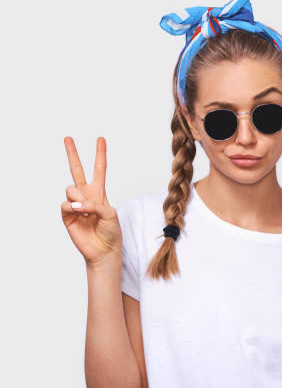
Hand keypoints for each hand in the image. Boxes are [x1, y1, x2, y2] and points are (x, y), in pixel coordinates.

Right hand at [61, 137, 121, 267]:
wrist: (104, 250)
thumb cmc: (111, 231)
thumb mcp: (110, 214)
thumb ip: (95, 205)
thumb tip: (76, 205)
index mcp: (99, 192)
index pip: (99, 169)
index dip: (100, 154)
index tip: (101, 139)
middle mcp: (86, 195)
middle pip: (77, 170)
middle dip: (72, 154)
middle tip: (67, 138)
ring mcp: (75, 204)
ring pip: (71, 188)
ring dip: (79, 197)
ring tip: (86, 210)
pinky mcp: (67, 215)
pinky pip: (65, 204)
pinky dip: (73, 207)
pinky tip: (79, 214)